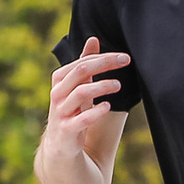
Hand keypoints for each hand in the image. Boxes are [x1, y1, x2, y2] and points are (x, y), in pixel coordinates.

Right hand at [46, 38, 127, 157]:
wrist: (60, 144)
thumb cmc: (72, 109)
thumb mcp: (77, 85)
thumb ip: (84, 63)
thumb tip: (93, 39)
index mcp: (59, 79)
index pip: (82, 62)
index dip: (103, 57)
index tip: (124, 57)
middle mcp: (57, 93)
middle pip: (80, 71)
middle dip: (104, 64)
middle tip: (126, 61)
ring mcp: (61, 111)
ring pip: (81, 92)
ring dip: (102, 86)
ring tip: (118, 85)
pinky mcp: (67, 129)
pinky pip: (82, 119)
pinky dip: (95, 112)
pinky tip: (108, 106)